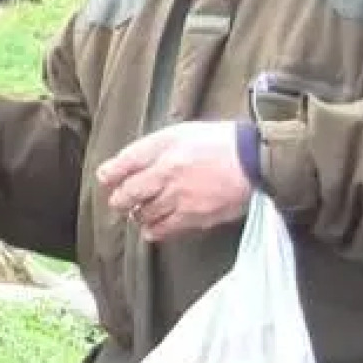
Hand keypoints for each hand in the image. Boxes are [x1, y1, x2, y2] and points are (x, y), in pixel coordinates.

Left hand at [96, 121, 252, 241]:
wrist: (256, 160)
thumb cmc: (218, 142)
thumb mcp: (180, 132)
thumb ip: (151, 147)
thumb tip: (123, 164)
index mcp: (165, 150)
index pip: (124, 164)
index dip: (109, 174)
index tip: (106, 179)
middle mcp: (169, 175)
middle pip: (128, 194)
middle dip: (119, 199)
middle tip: (120, 201)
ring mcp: (182, 198)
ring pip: (144, 214)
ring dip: (137, 214)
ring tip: (140, 212)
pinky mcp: (197, 217)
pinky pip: (166, 229)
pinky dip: (154, 230)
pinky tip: (152, 228)